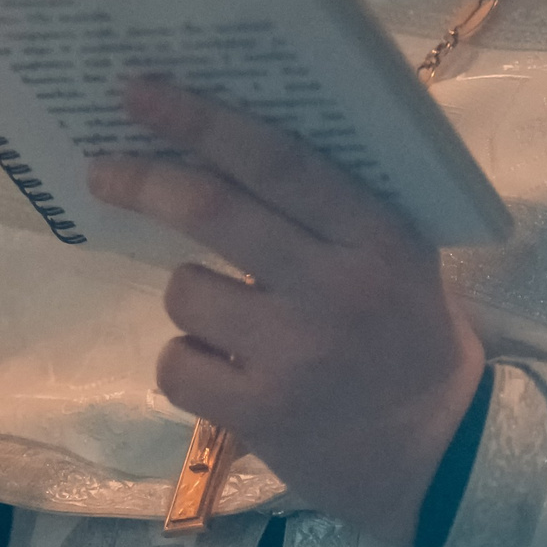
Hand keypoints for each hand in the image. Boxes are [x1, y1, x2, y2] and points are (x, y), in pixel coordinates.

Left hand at [87, 79, 485, 546]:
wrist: (444, 455)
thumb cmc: (403, 336)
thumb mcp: (392, 257)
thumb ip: (324, 209)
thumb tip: (211, 145)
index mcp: (377, 234)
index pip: (278, 161)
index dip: (201, 121)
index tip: (139, 92)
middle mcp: (338, 286)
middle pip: (213, 210)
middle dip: (145, 182)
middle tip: (103, 169)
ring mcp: (297, 353)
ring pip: (185, 291)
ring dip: (190, 297)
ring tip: (234, 324)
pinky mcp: (262, 412)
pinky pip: (177, 363)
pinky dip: (187, 364)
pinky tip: (230, 377)